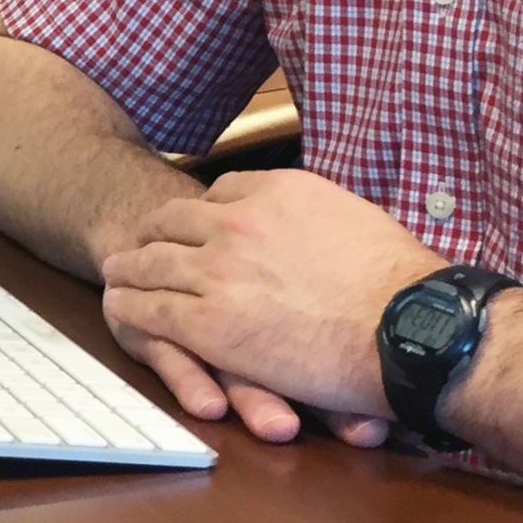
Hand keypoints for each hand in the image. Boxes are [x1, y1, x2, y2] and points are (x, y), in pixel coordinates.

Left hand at [97, 168, 445, 447]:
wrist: (407, 331)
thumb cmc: (401, 287)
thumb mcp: (355, 219)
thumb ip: (319, 217)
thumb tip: (317, 225)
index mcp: (278, 190)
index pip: (221, 192)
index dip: (203, 214)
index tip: (196, 226)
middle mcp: (239, 222)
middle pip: (174, 221)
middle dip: (153, 232)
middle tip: (136, 243)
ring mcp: (218, 271)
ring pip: (152, 261)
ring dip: (129, 266)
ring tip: (115, 271)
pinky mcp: (208, 323)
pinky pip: (150, 308)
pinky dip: (129, 306)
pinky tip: (118, 307)